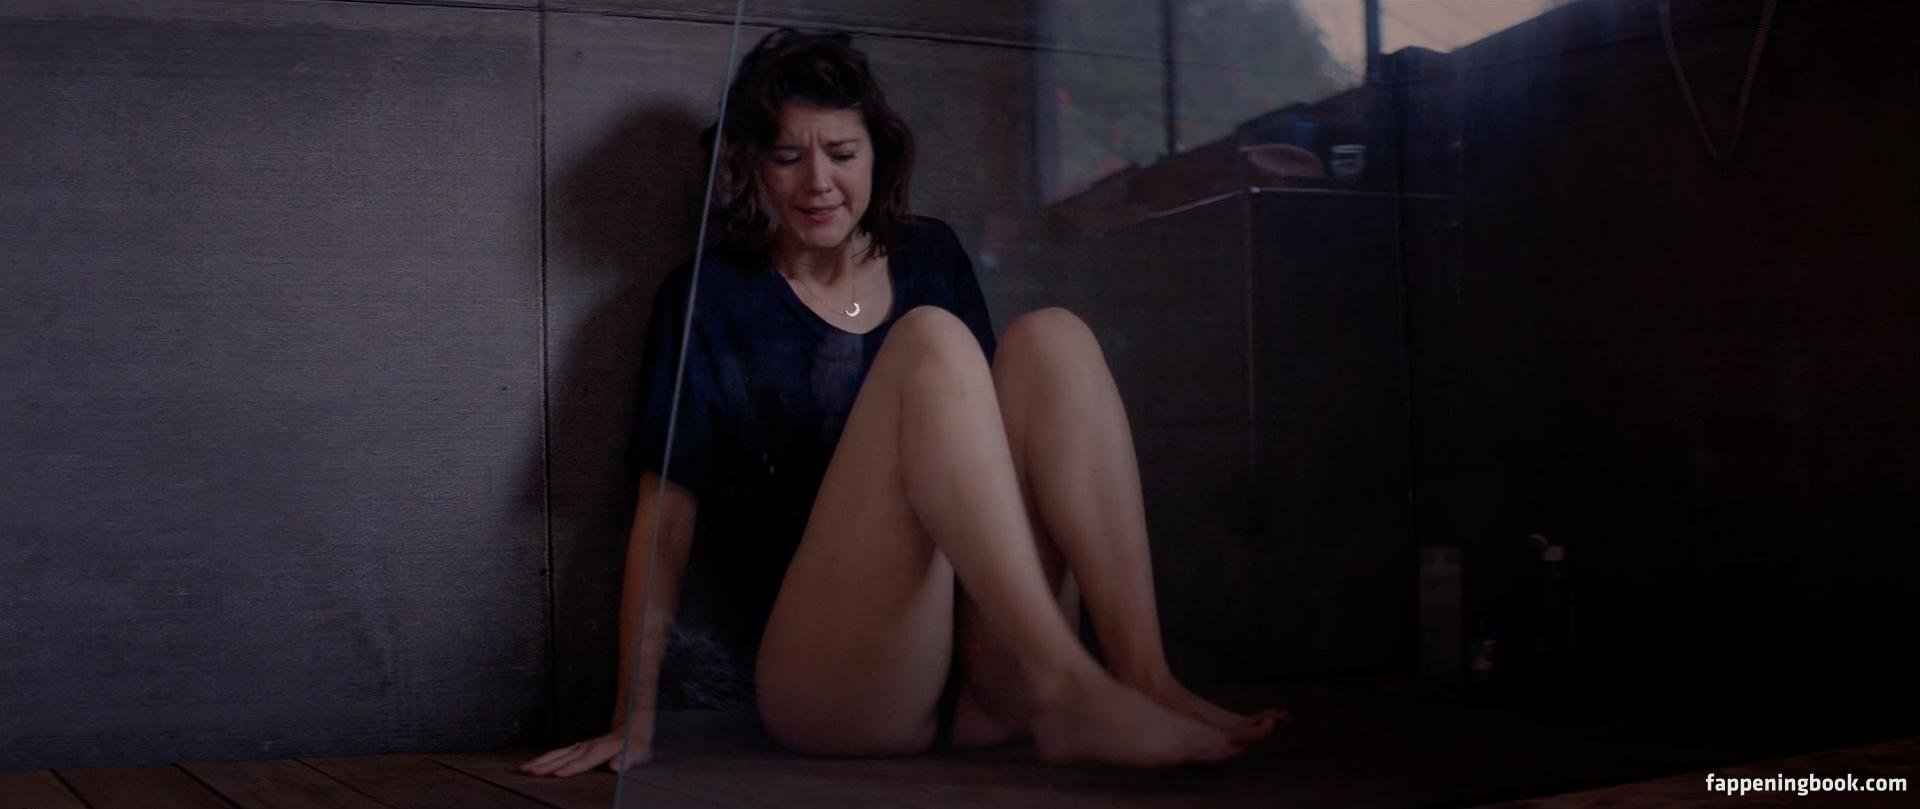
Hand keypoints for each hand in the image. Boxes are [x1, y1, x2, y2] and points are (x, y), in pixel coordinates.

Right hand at [516, 729, 649, 776]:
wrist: (633, 724)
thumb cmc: (637, 743)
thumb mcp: (640, 752)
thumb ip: (628, 759)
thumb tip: (616, 766)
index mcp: (605, 748)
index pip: (586, 759)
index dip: (572, 766)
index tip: (558, 774)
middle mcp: (590, 745)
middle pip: (566, 756)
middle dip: (547, 765)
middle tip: (529, 773)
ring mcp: (582, 745)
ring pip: (558, 753)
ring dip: (540, 761)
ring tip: (523, 769)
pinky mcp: (577, 747)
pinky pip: (558, 753)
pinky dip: (543, 758)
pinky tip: (532, 764)